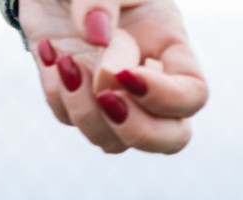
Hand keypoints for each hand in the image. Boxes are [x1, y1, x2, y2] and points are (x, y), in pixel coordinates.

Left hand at [18, 0, 207, 154]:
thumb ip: (101, 0)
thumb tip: (97, 36)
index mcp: (169, 46)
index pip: (192, 95)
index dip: (165, 98)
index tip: (126, 75)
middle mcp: (147, 79)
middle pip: (169, 138)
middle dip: (138, 131)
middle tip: (107, 99)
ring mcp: (111, 95)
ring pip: (113, 142)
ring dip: (85, 112)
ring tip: (66, 64)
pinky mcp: (75, 98)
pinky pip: (68, 119)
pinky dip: (57, 94)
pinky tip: (50, 53)